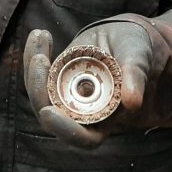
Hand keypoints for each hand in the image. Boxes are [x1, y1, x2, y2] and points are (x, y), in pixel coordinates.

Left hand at [24, 23, 153, 147]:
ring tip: (40, 37)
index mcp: (105, 121)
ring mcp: (67, 95)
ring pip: (41, 92)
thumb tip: (133, 100)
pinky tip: (40, 35)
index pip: (82, 137)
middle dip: (38, 89)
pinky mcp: (58, 77)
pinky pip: (41, 73)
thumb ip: (135, 78)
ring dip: (33, 67)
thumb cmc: (137, 54)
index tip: (49, 112)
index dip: (65, 129)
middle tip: (39, 60)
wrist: (128, 39)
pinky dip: (36, 53)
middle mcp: (82, 113)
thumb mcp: (138, 60)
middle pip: (50, 114)